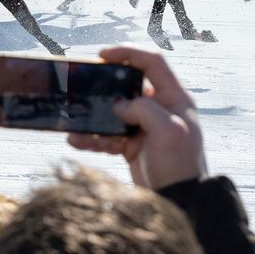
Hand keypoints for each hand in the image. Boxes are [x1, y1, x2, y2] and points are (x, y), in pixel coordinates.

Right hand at [65, 46, 207, 191]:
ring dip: (93, 117)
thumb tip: (118, 105)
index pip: (153, 62)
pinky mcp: (131, 144)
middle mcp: (159, 108)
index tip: (103, 55)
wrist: (179, 200)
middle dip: (104, 86)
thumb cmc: (181, 164)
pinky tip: (77, 140)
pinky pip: (106, 135)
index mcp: (174, 98)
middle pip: (127, 85)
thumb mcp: (169, 131)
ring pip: (112, 112)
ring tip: (74, 121)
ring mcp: (144, 127)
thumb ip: (144, 109)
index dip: (129, 53)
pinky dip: (92, 137)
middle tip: (82, 84)